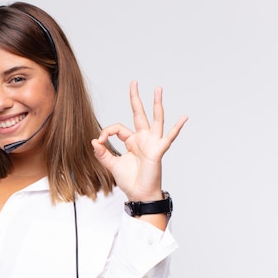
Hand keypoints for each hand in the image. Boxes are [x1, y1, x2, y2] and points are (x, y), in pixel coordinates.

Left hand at [91, 81, 187, 201]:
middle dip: (135, 98)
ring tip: (158, 89)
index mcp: (131, 141)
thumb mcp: (111, 165)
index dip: (106, 132)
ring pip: (155, 119)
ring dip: (156, 104)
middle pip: (138, 114)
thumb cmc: (130, 180)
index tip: (99, 141)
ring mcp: (152, 143)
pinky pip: (169, 138)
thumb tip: (94, 140)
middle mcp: (142, 139)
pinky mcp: (158, 150)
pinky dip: (177, 128)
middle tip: (134, 83)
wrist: (139, 194)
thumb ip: (102, 153)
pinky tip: (184, 117)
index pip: (117, 128)